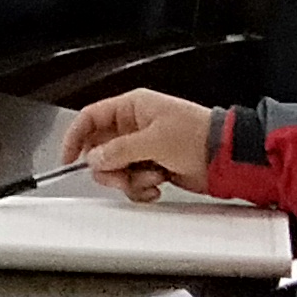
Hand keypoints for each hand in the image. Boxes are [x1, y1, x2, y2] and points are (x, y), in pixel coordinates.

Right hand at [60, 88, 218, 203]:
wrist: (227, 158)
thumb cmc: (199, 136)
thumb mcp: (154, 140)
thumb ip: (119, 150)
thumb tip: (95, 158)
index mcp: (132, 108)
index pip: (90, 118)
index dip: (75, 137)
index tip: (68, 158)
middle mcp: (134, 127)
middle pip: (100, 149)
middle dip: (109, 168)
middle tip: (120, 175)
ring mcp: (143, 148)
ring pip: (116, 169)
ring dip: (130, 180)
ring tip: (151, 178)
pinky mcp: (153, 167)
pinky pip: (132, 181)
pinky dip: (141, 189)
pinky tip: (157, 186)